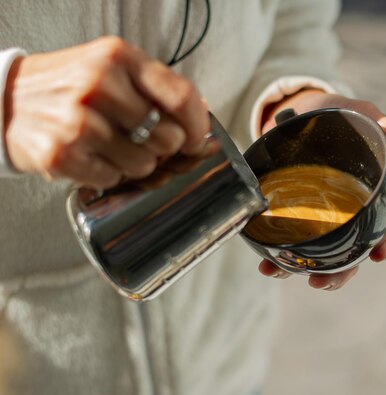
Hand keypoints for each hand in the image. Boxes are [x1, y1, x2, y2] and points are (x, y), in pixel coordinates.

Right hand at [2, 37, 212, 187]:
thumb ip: (154, 86)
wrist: (6, 100)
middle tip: (144, 141)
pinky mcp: (61, 154)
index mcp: (118, 58)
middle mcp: (98, 85)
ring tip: (112, 147)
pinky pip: (112, 179)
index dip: (197, 125)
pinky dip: (108, 175)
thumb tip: (200, 112)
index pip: (181, 96)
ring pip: (143, 164)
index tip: (196, 138)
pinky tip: (92, 157)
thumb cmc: (68, 86)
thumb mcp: (111, 68)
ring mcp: (78, 121)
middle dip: (163, 147)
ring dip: (135, 163)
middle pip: (167, 137)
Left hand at [258, 89, 385, 289]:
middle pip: (352, 253)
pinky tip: (265, 266)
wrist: (300, 113)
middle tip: (322, 281)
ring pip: (321, 258)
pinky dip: (277, 261)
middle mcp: (348, 215)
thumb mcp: (359, 114)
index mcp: (371, 197)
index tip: (379, 254)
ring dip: (307, 273)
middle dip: (341, 273)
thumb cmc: (338, 117)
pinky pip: (288, 245)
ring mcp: (320, 220)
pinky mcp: (293, 218)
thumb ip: (379, 124)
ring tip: (285, 275)